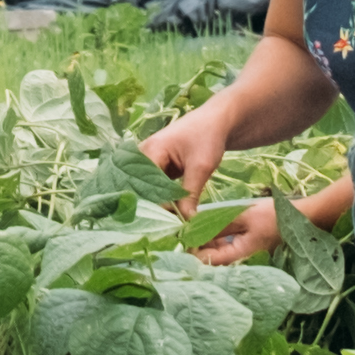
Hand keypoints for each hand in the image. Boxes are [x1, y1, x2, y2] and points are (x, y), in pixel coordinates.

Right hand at [142, 99, 240, 218]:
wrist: (215, 122)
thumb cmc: (207, 137)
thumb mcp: (201, 167)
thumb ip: (190, 195)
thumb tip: (185, 223)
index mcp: (149, 152)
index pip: (144, 186)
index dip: (154, 208)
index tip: (167, 228)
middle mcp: (140, 157)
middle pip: (139, 190)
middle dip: (151, 210)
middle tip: (165, 231)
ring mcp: (146, 163)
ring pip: (145, 191)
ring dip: (155, 207)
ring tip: (165, 228)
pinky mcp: (154, 169)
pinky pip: (152, 189)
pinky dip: (160, 201)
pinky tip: (168, 217)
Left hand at [186, 200, 285, 266]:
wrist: (300, 216)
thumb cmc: (273, 216)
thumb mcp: (243, 216)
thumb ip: (219, 223)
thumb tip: (194, 227)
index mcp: (239, 254)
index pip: (208, 261)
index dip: (192, 252)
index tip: (181, 238)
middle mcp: (239, 257)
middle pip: (210, 257)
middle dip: (196, 245)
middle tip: (181, 230)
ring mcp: (243, 251)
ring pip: (217, 250)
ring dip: (205, 239)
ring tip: (190, 225)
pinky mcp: (246, 244)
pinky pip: (225, 244)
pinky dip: (215, 236)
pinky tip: (207, 225)